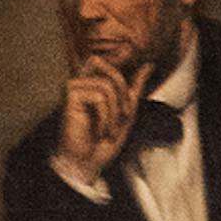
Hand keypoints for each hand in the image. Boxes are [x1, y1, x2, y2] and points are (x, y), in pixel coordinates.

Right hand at [56, 54, 141, 182]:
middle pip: (110, 68)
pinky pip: (99, 97)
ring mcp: (75, 86)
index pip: (111, 62)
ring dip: (115, 113)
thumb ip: (134, 89)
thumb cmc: (101, 144)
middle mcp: (83, 81)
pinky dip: (106, 118)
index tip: (129, 54)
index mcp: (94, 83)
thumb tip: (149, 65)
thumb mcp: (126, 114)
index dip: (121, 58)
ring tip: (110, 132)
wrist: (84, 166)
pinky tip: (100, 132)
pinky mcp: (70, 94)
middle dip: (123, 92)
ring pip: (108, 86)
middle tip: (125, 115)